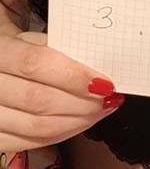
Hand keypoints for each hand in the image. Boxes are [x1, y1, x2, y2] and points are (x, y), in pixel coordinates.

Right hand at [0, 26, 124, 153]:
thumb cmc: (14, 46)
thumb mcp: (29, 34)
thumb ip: (58, 44)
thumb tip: (97, 61)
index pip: (36, 64)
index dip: (73, 76)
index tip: (102, 81)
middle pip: (39, 100)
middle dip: (82, 102)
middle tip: (108, 97)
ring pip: (37, 127)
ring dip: (77, 121)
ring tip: (100, 110)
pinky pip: (32, 142)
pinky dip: (62, 134)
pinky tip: (79, 121)